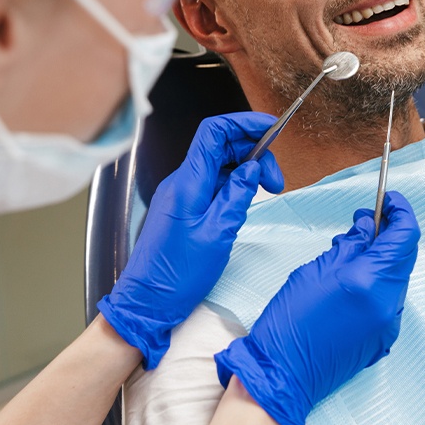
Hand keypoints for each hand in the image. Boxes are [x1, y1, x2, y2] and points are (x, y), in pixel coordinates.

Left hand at [98, 112, 283, 368]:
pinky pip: (212, 183)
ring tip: (268, 191)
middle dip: (254, 152)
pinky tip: (247, 200)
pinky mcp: (183, 206)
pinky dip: (233, 184)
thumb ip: (237, 194)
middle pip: (220, 146)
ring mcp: (181, 193)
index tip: (271, 129)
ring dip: (246, 169)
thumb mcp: (218, 234)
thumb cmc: (178, 274)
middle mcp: (182, 180)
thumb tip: (253, 166)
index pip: (214, 132)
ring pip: (218, 164)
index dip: (243, 123)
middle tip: (277, 181)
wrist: (146, 301)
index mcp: (188, 182)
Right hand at [214, 191, 419, 424]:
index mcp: (369, 282)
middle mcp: (387, 304)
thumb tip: (368, 227)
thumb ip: (349, 246)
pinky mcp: (383, 337)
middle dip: (389, 232)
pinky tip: (351, 276)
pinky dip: (377, 279)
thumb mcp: (315, 270)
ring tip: (349, 249)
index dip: (401, 211)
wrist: (284, 373)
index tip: (390, 199)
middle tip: (364, 220)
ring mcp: (388, 324)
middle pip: (404, 256)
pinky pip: (389, 298)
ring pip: (397, 276)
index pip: (404, 236)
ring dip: (382, 256)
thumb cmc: (290, 320)